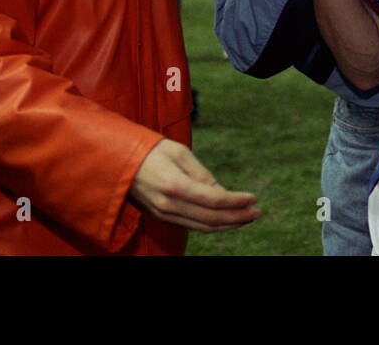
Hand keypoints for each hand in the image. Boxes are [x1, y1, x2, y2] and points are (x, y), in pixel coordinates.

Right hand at [128, 139, 260, 232]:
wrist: (120, 161)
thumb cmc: (153, 151)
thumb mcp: (180, 153)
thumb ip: (202, 174)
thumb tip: (223, 191)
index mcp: (175, 186)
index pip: (214, 200)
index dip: (237, 202)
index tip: (254, 198)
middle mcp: (169, 205)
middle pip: (211, 219)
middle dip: (238, 217)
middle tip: (258, 212)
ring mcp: (165, 214)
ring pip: (203, 227)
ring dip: (229, 224)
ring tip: (248, 217)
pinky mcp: (163, 216)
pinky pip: (193, 225)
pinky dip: (213, 224)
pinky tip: (227, 218)